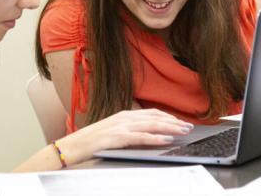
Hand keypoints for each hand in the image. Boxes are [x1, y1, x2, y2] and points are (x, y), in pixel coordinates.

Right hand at [56, 109, 193, 165]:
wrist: (72, 146)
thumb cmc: (91, 141)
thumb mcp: (113, 131)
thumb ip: (128, 130)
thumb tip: (146, 133)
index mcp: (124, 115)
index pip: (151, 113)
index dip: (168, 116)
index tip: (180, 121)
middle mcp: (125, 117)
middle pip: (155, 117)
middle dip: (174, 121)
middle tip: (189, 126)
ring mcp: (121, 126)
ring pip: (152, 124)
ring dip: (170, 127)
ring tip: (183, 131)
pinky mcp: (118, 137)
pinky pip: (141, 137)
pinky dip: (156, 137)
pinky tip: (166, 139)